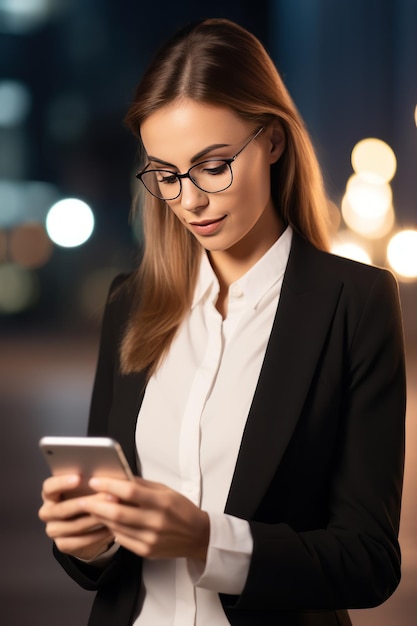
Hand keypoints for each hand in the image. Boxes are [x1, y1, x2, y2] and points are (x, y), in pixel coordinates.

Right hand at [39, 475, 114, 560]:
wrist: (86, 526)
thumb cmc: (87, 498)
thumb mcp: (86, 488)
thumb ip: (90, 481)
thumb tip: (105, 475)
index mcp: (49, 494)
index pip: (49, 487)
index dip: (62, 482)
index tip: (79, 478)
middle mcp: (47, 512)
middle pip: (63, 509)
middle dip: (88, 502)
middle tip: (108, 496)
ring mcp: (53, 530)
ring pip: (74, 525)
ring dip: (95, 519)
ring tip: (114, 512)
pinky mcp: (62, 545)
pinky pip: (80, 541)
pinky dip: (97, 534)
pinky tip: (110, 528)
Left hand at [80, 477, 209, 561]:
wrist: (197, 536)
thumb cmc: (181, 509)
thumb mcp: (166, 490)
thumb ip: (142, 485)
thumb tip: (119, 477)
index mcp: (162, 502)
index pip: (130, 491)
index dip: (110, 486)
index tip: (95, 481)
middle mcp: (156, 521)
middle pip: (118, 512)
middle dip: (97, 505)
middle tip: (83, 498)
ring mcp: (150, 539)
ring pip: (117, 527)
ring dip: (101, 517)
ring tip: (90, 508)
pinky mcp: (146, 551)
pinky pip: (122, 539)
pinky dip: (111, 529)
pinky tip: (106, 521)